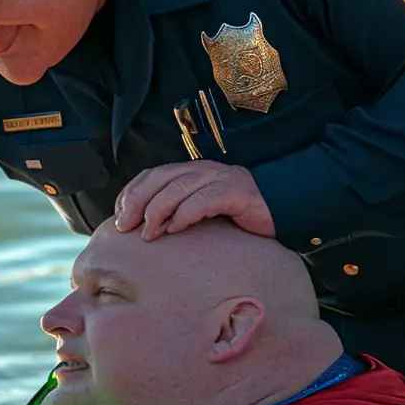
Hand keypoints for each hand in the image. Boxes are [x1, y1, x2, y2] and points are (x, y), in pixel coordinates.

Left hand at [114, 159, 274, 240]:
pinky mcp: (239, 192)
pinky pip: (206, 199)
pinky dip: (186, 213)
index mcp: (193, 172)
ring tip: (148, 234)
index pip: (152, 175)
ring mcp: (223, 178)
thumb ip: (178, 214)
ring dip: (158, 211)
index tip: (119, 218)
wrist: (285, 214)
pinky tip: (176, 229)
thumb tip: (143, 232)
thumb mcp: (202, 215)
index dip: (131, 193)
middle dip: (137, 201)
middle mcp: (205, 170)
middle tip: (125, 227)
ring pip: (180, 187)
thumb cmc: (239, 220)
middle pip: (161, 178)